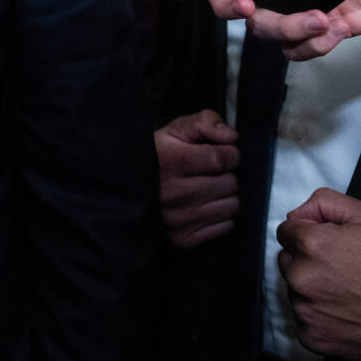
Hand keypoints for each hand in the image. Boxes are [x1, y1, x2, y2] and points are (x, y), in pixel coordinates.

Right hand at [154, 110, 239, 248]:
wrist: (129, 185)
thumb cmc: (159, 154)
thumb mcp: (177, 129)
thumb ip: (206, 122)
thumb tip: (232, 136)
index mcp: (171, 162)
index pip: (222, 159)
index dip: (230, 154)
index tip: (223, 154)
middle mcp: (173, 193)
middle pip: (229, 184)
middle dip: (227, 175)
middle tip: (210, 172)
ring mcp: (177, 219)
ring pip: (231, 206)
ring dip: (225, 196)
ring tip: (207, 189)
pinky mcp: (182, 238)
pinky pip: (225, 227)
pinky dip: (221, 216)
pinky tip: (205, 206)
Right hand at [167, 0, 360, 59]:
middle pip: (237, 1)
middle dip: (235, 9)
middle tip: (250, 7)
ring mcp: (304, 4)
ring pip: (268, 29)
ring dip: (286, 30)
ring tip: (321, 22)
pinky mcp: (328, 27)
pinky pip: (300, 48)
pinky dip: (310, 47)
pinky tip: (333, 32)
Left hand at [275, 188, 360, 360]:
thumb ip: (326, 203)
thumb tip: (297, 214)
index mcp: (311, 245)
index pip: (286, 231)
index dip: (309, 233)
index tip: (332, 244)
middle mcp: (301, 279)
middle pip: (288, 261)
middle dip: (308, 261)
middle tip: (345, 269)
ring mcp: (306, 312)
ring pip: (295, 292)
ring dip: (313, 290)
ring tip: (351, 293)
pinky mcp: (314, 339)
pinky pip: (305, 322)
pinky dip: (321, 318)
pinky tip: (349, 314)